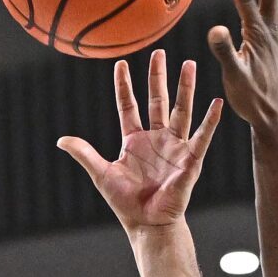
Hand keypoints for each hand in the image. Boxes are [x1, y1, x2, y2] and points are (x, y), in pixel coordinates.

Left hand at [57, 50, 222, 233]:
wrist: (148, 224)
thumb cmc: (126, 203)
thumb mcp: (101, 174)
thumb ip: (84, 154)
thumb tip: (60, 140)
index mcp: (135, 140)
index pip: (129, 106)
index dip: (124, 86)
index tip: (121, 64)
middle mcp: (157, 139)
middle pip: (158, 101)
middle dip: (158, 76)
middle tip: (160, 52)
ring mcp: (175, 147)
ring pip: (181, 111)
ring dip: (185, 88)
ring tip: (190, 64)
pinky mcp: (190, 160)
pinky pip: (202, 136)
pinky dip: (210, 120)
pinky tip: (217, 103)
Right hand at [207, 0, 277, 131]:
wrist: (273, 116)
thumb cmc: (251, 99)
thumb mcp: (234, 77)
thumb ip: (226, 53)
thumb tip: (216, 30)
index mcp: (258, 36)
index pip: (245, 0)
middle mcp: (270, 30)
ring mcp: (274, 34)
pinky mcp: (274, 40)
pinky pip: (277, 6)